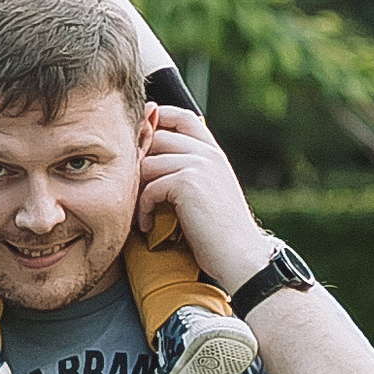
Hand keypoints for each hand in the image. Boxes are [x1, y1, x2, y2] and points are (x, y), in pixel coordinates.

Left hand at [136, 105, 275, 291]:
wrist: (240, 257)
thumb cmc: (220, 235)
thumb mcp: (208, 194)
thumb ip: (189, 174)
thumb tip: (149, 164)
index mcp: (213, 154)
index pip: (182, 117)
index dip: (157, 119)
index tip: (140, 137)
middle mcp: (207, 154)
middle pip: (156, 136)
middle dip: (137, 161)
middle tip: (133, 190)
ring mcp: (199, 165)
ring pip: (147, 161)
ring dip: (137, 189)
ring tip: (142, 213)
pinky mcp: (187, 182)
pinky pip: (149, 186)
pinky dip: (143, 209)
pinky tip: (147, 226)